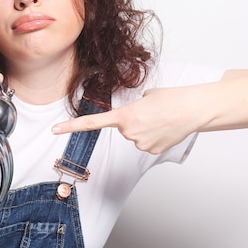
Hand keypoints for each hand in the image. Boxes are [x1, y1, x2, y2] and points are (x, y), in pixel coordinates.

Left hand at [51, 87, 205, 154]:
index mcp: (123, 115)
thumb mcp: (146, 96)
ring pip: (135, 136)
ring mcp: (140, 143)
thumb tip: (133, 118)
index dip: (71, 126)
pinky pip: (146, 143)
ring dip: (145, 128)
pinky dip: (154, 137)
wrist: (192, 110)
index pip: (92, 122)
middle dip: (134, 120)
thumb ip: (133, 107)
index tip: (55, 130)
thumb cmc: (171, 99)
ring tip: (160, 120)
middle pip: (123, 128)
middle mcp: (128, 131)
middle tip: (151, 113)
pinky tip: (164, 130)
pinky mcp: (151, 151)